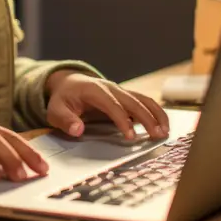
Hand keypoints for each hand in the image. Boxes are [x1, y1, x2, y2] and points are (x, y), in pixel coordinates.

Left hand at [45, 71, 168, 140]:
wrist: (68, 83)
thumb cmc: (63, 99)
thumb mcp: (55, 110)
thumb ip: (65, 120)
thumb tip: (78, 130)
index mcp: (94, 90)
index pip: (112, 105)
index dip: (122, 120)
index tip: (131, 137)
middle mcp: (110, 88)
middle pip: (132, 101)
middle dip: (146, 118)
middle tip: (157, 135)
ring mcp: (119, 91)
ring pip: (142, 99)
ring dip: (155, 114)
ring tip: (165, 131)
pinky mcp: (125, 96)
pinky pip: (143, 102)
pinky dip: (154, 112)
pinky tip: (162, 125)